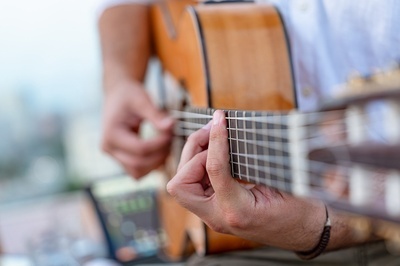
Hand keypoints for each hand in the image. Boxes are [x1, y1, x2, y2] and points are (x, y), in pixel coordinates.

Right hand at [102, 78, 173, 177]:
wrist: (119, 94)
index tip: (171, 132)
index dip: (160, 144)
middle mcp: (108, 148)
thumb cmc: (129, 95)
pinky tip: (160, 150)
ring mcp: (113, 156)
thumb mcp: (142, 100)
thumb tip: (171, 125)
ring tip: (166, 145)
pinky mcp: (120, 158)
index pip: (140, 149)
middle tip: (171, 140)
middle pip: (138, 164)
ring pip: (137, 172)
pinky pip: (137, 170)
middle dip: (159, 155)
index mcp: (111, 134)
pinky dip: (151, 164)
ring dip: (156, 163)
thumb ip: (156, 114)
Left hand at [167, 110, 325, 250]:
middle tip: (210, 132)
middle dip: (191, 153)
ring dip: (193, 158)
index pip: (214, 169)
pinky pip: (194, 186)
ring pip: (182, 185)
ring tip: (213, 138)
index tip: (220, 119)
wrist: (308, 232)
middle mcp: (219, 217)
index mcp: (238, 211)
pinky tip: (216, 153)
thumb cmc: (301, 211)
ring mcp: (215, 215)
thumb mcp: (284, 182)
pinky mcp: (217, 209)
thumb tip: (235, 131)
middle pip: (180, 184)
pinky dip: (200, 165)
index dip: (216, 139)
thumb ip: (257, 160)